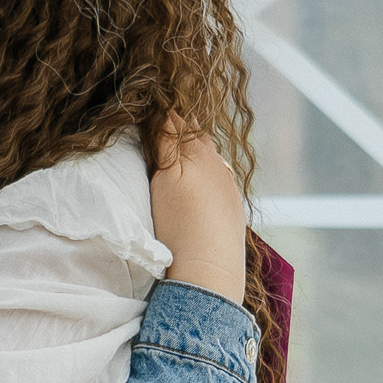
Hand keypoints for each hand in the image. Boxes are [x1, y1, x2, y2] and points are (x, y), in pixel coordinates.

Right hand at [149, 124, 246, 304]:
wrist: (208, 272)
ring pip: (211, 161)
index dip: (165, 116)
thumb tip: (166, 113)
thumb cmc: (181, 223)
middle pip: (199, 141)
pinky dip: (206, 178)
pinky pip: (219, 183)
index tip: (149, 110)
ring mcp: (229, 191)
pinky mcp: (232, 213)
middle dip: (181, 133)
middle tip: (160, 129)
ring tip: (177, 158)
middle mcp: (221, 168)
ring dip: (195, 156)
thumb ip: (168, 143)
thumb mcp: (167, 177)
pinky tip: (197, 188)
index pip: (181, 124)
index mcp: (203, 154)